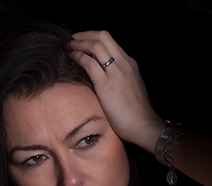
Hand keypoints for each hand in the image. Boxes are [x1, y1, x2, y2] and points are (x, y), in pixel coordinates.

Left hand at [68, 30, 163, 152]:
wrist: (143, 125)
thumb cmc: (136, 114)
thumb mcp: (130, 89)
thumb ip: (119, 79)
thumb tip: (105, 79)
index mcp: (130, 64)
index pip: (111, 42)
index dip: (94, 37)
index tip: (83, 40)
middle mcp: (124, 63)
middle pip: (103, 37)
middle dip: (85, 34)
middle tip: (72, 38)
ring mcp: (116, 73)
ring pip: (96, 46)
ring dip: (79, 43)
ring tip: (68, 45)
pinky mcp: (106, 85)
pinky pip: (90, 63)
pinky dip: (78, 56)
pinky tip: (71, 57)